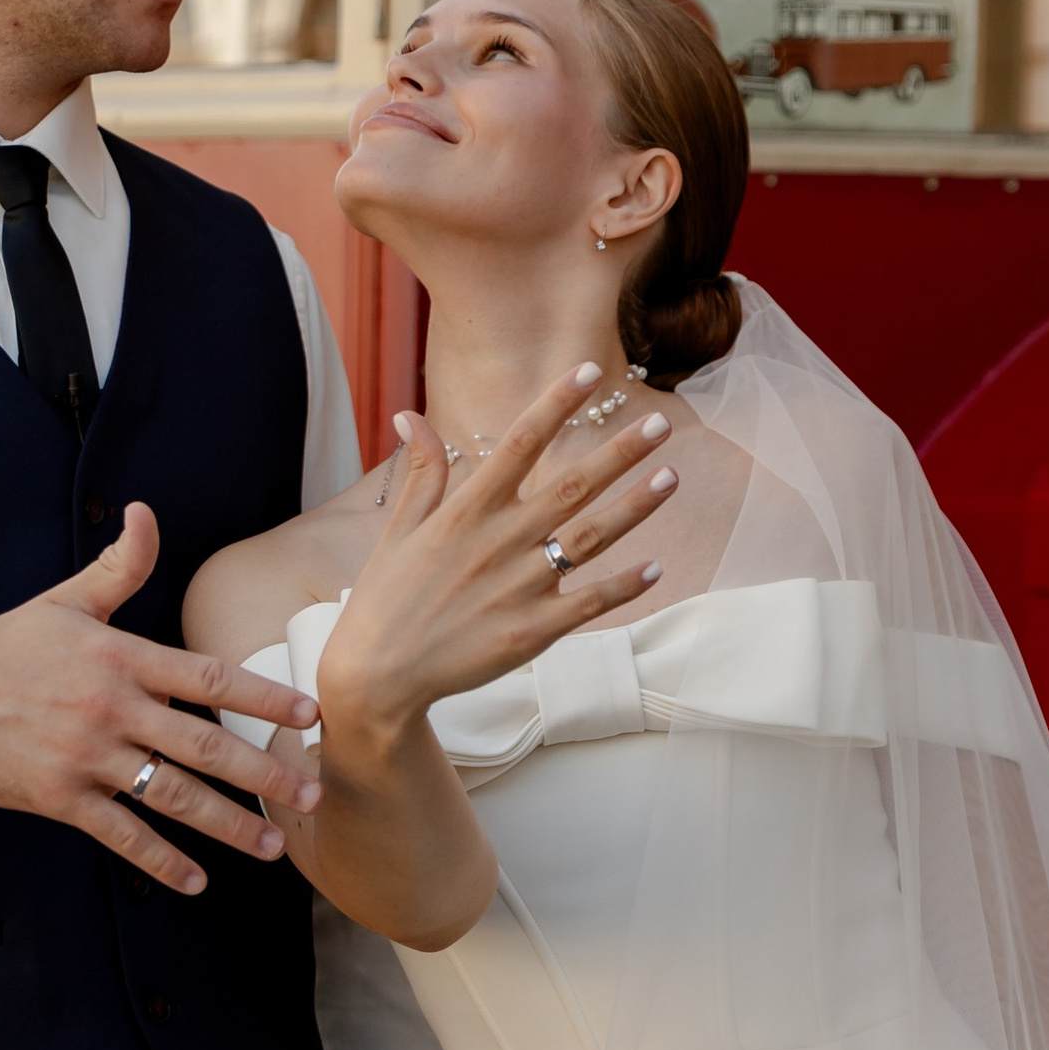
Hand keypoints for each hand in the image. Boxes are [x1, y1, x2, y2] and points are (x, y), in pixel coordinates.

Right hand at [0, 503, 321, 896]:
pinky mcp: (58, 796)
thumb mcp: (66, 601)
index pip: (208, 677)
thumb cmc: (8, 645)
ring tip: (271, 844)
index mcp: (120, 656)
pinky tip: (196, 880)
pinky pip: (120, 834)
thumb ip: (119, 565)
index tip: (309, 714)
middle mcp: (110, 707)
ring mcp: (85, 756)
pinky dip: (160, 861)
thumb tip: (146, 512)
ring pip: (171, 796)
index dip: (263, 696)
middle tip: (314, 793)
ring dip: (227, 824)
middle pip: (203, 744)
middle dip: (265, 772)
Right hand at [317, 364, 678, 751]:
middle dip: (619, 452)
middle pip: (571, 486)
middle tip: (660, 424)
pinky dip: (624, 585)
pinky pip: (589, 603)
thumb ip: (420, 473)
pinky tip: (656, 567)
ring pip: (590, 539)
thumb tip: (410, 416)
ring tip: (671, 477)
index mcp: (466, 512)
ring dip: (634, 507)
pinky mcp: (532, 632)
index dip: (556, 405)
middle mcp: (498, 542)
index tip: (591, 373)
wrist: (377, 676)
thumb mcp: (398, 530)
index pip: (519, 443)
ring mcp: (519, 588)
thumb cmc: (385, 600)